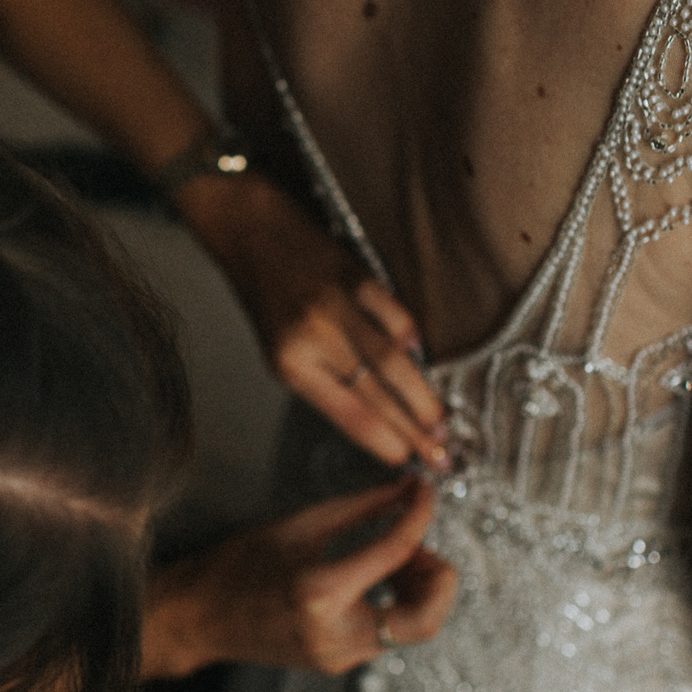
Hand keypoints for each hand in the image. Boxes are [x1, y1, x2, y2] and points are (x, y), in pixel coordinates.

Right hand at [142, 478, 458, 678]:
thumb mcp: (300, 525)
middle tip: (417, 543)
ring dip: (418, 588)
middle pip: (426, 617)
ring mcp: (339, 657)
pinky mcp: (339, 663)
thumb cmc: (238, 565)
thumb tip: (407, 490)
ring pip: (412, 628)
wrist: (198, 617)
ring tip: (393, 557)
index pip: (397, 550)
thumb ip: (362, 508)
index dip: (420, 514)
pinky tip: (377, 575)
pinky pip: (388, 633)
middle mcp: (335, 634)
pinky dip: (396, 601)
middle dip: (437, 576)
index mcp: (320, 591)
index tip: (424, 492)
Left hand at [174, 172, 446, 468]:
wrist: (250, 231)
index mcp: (291, 365)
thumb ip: (321, 380)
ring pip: (391, 361)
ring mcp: (337, 307)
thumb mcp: (278, 350)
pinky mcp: (355, 276)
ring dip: (420, 395)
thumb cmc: (266, 296)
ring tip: (440, 420)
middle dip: (413, 430)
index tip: (405, 460)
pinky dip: (409, 336)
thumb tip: (373, 414)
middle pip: (377, 395)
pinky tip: (420, 353)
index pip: (348, 414)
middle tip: (440, 454)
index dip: (382, 441)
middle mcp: (314, 339)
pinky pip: (393, 314)